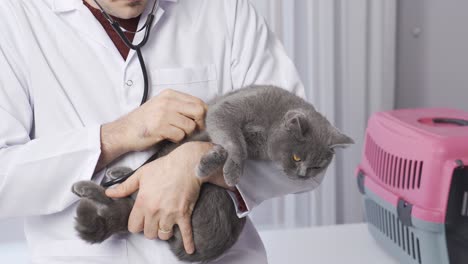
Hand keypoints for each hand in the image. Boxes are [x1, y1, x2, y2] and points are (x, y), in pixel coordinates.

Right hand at [96, 90, 206, 170]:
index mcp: (170, 94)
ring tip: (174, 133)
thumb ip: (180, 106)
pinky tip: (167, 137)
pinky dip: (176, 139)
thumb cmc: (145, 121)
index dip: (202, 115)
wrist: (124, 131)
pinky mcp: (159, 127)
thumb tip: (203, 115)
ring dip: (185, 134)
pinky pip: (180, 135)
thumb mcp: (162, 106)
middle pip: (199, 111)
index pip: (199, 102)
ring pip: (190, 126)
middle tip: (191, 131)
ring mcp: (163, 114)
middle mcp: (168, 101)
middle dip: (199, 124)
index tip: (197, 123)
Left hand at [105, 142, 229, 253]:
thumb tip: (109, 193)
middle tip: (154, 222)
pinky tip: (190, 249)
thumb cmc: (164, 166)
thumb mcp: (141, 174)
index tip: (141, 220)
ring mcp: (170, 214)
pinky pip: (186, 233)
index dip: (137, 225)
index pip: (134, 226)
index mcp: (143, 202)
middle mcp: (155, 211)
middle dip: (150, 229)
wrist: (187, 163)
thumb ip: (125, 187)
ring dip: (164, 232)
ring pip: (163, 235)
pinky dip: (188, 243)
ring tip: (166, 225)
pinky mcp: (184, 214)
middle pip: (148, 233)